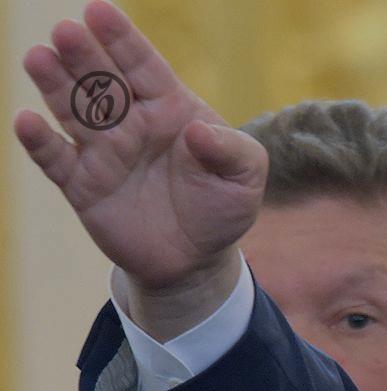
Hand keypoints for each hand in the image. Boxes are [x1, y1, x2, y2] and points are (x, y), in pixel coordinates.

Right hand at [13, 0, 266, 293]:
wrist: (196, 259)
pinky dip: (40, 142)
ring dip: (55, 85)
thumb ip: (231, 150)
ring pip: (74, 111)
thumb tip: (198, 132)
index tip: (98, 10)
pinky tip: (29, 121)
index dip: (122, 39)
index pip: (144, 66)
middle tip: (66, 31)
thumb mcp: (245, 176)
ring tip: (39, 57)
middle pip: (103, 81)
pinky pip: (57, 160)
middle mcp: (132, 122)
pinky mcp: (83, 186)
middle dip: (85, 55)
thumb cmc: (223, 206)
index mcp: (171, 108)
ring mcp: (104, 152)